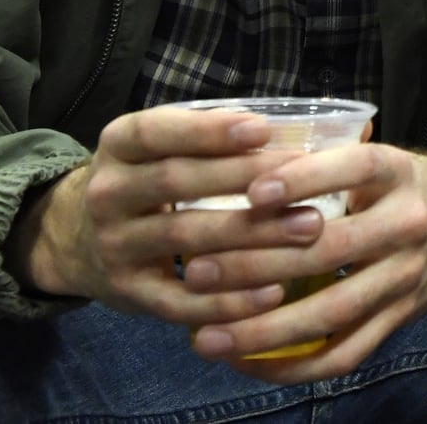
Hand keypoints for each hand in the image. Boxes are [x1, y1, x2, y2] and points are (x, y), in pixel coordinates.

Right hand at [6, 106, 341, 323]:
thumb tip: (348, 126)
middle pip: (177, 183)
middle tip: (306, 179)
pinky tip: (274, 293)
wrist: (78, 241)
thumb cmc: (152, 181)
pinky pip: (182, 300)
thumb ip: (234, 135)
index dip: (208, 130)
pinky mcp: (130, 294)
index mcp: (119, 145)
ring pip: (186, 239)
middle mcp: (108, 193)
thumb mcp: (168, 147)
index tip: (262, 128)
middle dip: (244, 179)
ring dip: (251, 236)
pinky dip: (229, 299)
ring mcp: (115, 247)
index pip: (157, 131)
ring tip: (310, 228)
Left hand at [181, 147, 426, 382]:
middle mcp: (409, 223)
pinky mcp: (402, 318)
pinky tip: (247, 364)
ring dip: (263, 330)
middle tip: (197, 270)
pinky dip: (293, 366)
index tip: (251, 193)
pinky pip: (346, 354)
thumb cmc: (397, 184)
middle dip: (256, 264)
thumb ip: (323, 157)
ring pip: (332, 312)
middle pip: (330, 249)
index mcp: (398, 172)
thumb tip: (239, 152)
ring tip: (206, 336)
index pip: (353, 169)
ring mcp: (408, 276)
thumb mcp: (376, 156)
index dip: (303, 179)